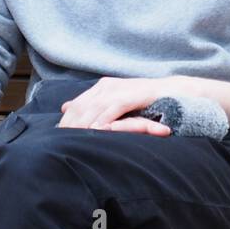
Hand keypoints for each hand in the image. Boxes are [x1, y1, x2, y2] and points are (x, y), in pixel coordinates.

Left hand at [59, 76, 182, 135]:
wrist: (174, 92)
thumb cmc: (146, 101)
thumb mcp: (116, 103)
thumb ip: (93, 105)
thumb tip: (66, 107)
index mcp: (102, 88)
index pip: (77, 105)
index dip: (66, 121)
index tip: (55, 137)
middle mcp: (107, 86)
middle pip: (81, 107)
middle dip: (69, 124)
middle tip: (58, 141)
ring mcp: (119, 90)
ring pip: (94, 108)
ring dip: (82, 125)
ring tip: (71, 139)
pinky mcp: (131, 95)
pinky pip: (113, 109)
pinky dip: (103, 121)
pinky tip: (95, 132)